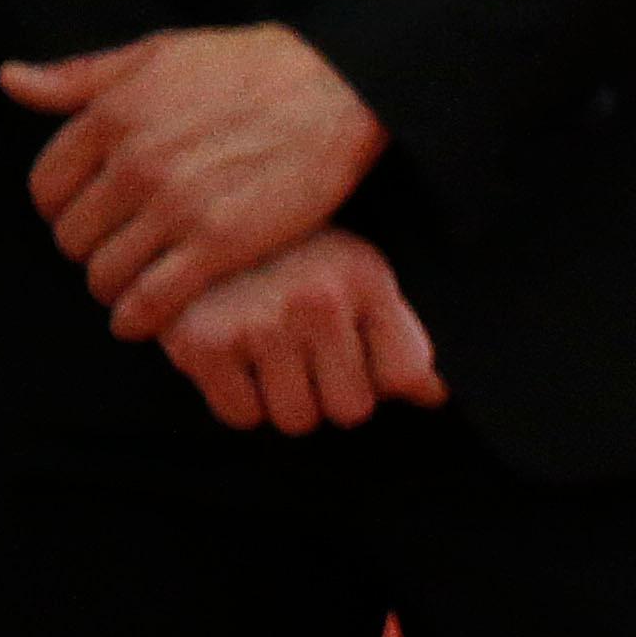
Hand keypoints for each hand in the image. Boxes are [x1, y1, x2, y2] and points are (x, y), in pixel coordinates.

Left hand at [3, 25, 386, 343]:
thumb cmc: (251, 66)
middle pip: (72, 237)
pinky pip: (151, 301)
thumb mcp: (159, 53)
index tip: (89, 217)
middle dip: (89, 249)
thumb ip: (81, 75)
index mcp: (112, 115)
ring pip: (104, 274)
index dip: (62, 210)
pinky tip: (142, 319)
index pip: (46, 188)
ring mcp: (176, 207)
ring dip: (112, 287)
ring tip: (134, 284)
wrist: (339, 86)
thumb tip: (11, 80)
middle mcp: (135, 163)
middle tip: (120, 250)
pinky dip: (137, 318)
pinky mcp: (220, 244)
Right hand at [157, 228, 448, 434]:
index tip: (361, 354)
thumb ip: (400, 336)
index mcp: (364, 278)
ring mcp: (256, 322)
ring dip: (285, 400)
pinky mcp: (201, 344)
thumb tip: (438, 398)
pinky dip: (239, 399)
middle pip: (350, 410)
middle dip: (332, 393)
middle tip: (308, 354)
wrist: (197, 216)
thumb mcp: (356, 274)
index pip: (405, 375)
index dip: (383, 377)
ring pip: (295, 420)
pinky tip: (236, 355)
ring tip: (272, 352)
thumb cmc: (294, 255)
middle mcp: (316, 299)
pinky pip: (242, 418)